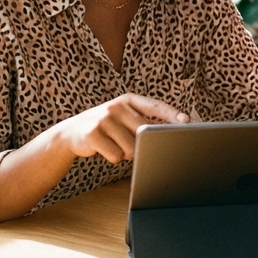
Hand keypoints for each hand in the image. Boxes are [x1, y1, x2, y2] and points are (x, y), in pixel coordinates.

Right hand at [51, 93, 188, 163]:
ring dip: (127, 153)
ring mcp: (104, 119)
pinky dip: (114, 158)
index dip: (172, 114)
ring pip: (131, 147)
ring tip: (115, 145)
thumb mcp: (123, 117)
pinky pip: (116, 155)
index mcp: (128, 100)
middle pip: (144, 132)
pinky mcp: (93, 134)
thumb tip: (169, 133)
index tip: (187, 121)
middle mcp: (117, 106)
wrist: (71, 133)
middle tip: (132, 144)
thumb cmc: (106, 126)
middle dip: (143, 144)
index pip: (155, 106)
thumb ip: (142, 120)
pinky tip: (104, 149)